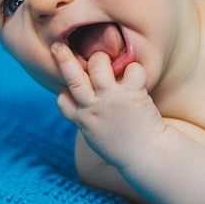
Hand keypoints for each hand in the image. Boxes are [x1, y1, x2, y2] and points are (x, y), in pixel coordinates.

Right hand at [51, 42, 165, 167]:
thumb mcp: (98, 138)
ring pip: (98, 65)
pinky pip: (131, 70)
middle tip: (58, 45)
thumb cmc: (124, 147)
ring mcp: (111, 99)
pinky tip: (137, 77)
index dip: (64, 92)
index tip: (67, 88)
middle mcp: (93, 108)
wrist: (147, 157)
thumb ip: (90, 121)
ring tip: (109, 62)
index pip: (63, 101)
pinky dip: (134, 69)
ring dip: (102, 58)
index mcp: (83, 120)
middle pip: (73, 78)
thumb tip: (86, 111)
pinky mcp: (131, 94)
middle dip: (64, 59)